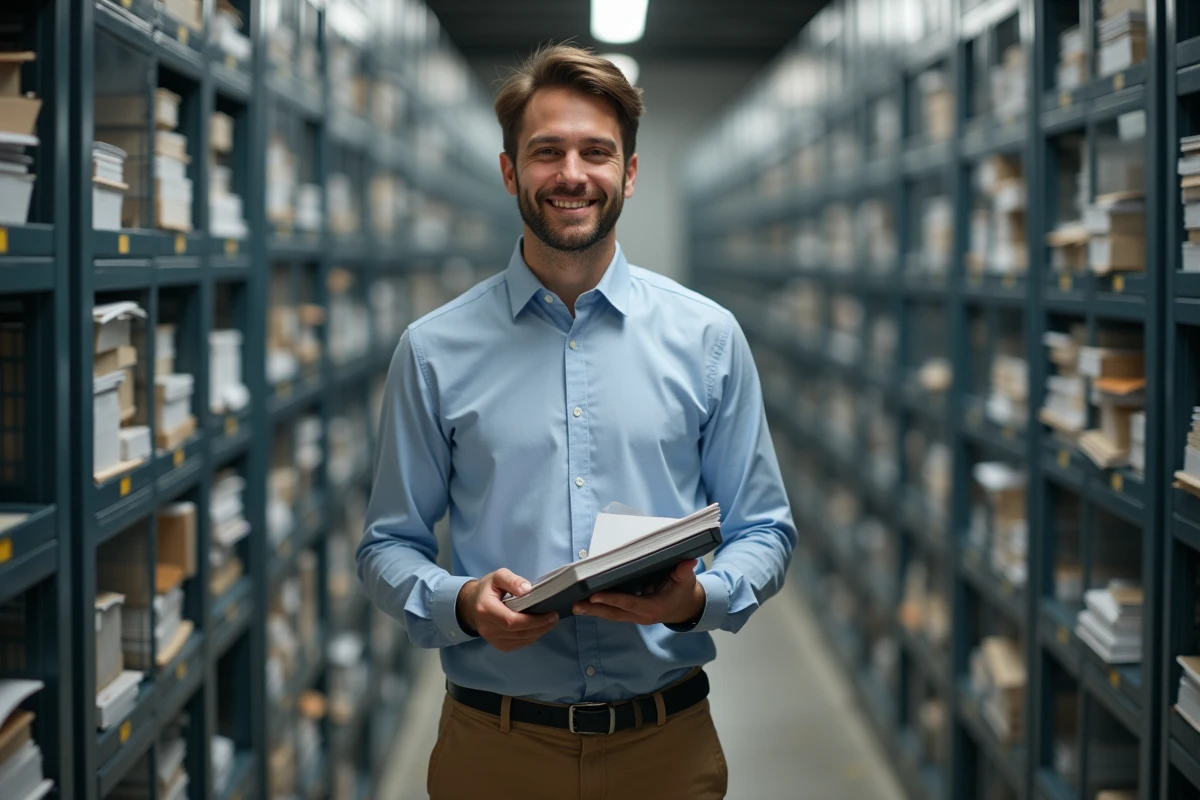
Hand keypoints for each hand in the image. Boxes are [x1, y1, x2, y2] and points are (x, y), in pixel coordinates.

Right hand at [456, 569, 558, 652]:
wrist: (471, 605)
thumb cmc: (487, 589)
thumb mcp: (498, 576)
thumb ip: (512, 581)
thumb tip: (528, 590)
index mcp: (486, 609)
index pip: (512, 621)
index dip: (534, 620)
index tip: (550, 613)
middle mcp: (487, 628)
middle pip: (519, 632)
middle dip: (540, 626)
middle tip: (554, 617)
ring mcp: (492, 639)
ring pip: (521, 640)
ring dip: (538, 632)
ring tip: (550, 621)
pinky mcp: (498, 645)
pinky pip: (518, 644)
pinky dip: (531, 637)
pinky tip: (538, 628)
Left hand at [572, 560, 704, 625]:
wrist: (687, 608)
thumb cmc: (685, 591)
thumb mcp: (686, 581)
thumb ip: (684, 572)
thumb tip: (688, 562)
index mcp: (654, 608)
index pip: (630, 603)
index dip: (612, 600)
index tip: (595, 596)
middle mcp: (642, 616)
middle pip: (615, 613)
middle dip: (595, 610)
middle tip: (575, 605)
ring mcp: (635, 617)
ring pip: (611, 615)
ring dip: (593, 612)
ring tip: (574, 606)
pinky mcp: (631, 614)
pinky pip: (613, 613)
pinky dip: (599, 610)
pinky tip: (584, 605)